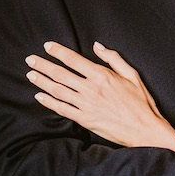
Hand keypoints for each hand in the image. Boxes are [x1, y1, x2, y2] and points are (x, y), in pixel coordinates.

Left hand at [25, 41, 174, 153]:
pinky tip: (39, 96)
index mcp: (102, 75)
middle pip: (60, 74)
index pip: (73, 60)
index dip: (58, 52)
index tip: (47, 46)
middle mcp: (90, 89)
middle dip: (43, 65)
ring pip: (58, 90)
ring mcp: (86, 105)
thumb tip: (97, 46)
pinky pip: (62, 109)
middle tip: (30, 59)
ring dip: (42, 81)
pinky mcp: (85, 119)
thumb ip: (113, 59)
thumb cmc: (141, 102)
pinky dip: (49, 102)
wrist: (144, 129)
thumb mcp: (132, 75)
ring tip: (30, 74)